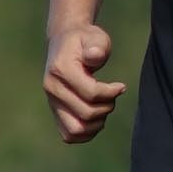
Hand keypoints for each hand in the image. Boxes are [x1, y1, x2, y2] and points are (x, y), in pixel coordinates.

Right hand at [44, 22, 125, 144]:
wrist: (64, 41)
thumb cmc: (84, 39)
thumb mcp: (94, 36)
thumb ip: (96, 46)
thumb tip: (95, 56)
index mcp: (60, 69)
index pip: (90, 93)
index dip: (111, 93)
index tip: (121, 86)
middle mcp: (52, 88)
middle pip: (85, 113)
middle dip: (106, 107)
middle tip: (113, 96)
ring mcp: (52, 102)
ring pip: (75, 129)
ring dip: (97, 123)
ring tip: (104, 107)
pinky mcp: (55, 112)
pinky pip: (69, 135)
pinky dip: (86, 132)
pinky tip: (96, 117)